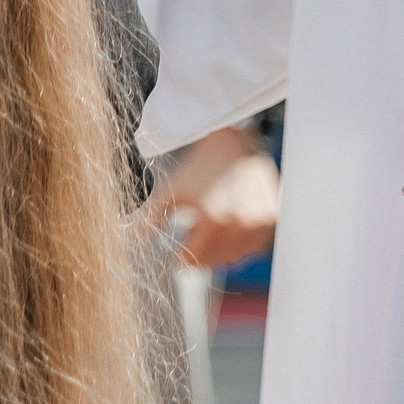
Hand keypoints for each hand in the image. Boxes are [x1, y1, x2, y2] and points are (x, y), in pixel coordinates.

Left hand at [152, 129, 280, 270]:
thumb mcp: (171, 190)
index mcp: (213, 219)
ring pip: (238, 257)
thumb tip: (131, 239)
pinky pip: (255, 246)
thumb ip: (151, 217)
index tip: (176, 254)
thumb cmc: (197, 167)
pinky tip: (229, 233)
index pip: (195, 258)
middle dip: (201, 258)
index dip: (182, 258)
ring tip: (209, 240)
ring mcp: (259, 222)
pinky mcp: (272, 218)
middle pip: (217, 261)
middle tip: (192, 249)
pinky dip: (242, 245)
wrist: (232, 142)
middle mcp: (240, 224)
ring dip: (222, 255)